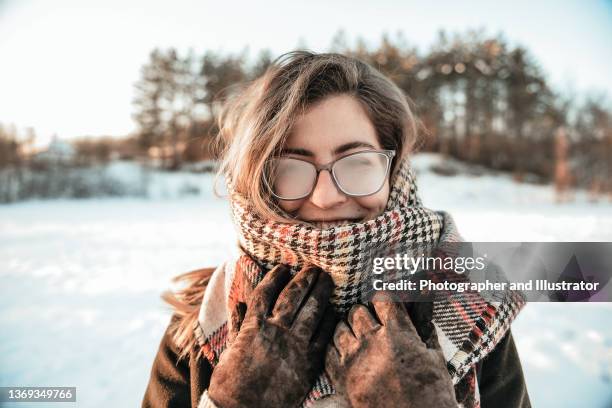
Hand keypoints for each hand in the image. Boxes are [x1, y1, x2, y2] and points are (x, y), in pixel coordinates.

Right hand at [208, 264, 336, 407]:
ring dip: (321, 291)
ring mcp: (294, 346)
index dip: (275, 277)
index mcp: (254, 326)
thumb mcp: (231, 348)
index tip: (283, 268)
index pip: (266, 292)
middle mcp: (275, 331)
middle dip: (305, 278)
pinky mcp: (308, 362)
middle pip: (293, 295)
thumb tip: (239, 302)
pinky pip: (323, 335)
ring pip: (312, 310)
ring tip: (327, 280)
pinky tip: (334, 310)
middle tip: (314, 268)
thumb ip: (239, 323)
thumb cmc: (232, 382)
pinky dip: (329, 320)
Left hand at [325, 293, 456, 407]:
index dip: (384, 301)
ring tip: (357, 337)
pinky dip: (336, 350)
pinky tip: (346, 354)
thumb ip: (426, 333)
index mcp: (398, 334)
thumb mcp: (436, 361)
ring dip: (348, 330)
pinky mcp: (342, 378)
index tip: (386, 307)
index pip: (383, 300)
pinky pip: (329, 352)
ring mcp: (354, 359)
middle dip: (364, 314)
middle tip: (371, 324)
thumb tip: (424, 314)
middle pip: (357, 312)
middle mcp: (373, 342)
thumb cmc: (431, 396)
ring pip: (340, 329)